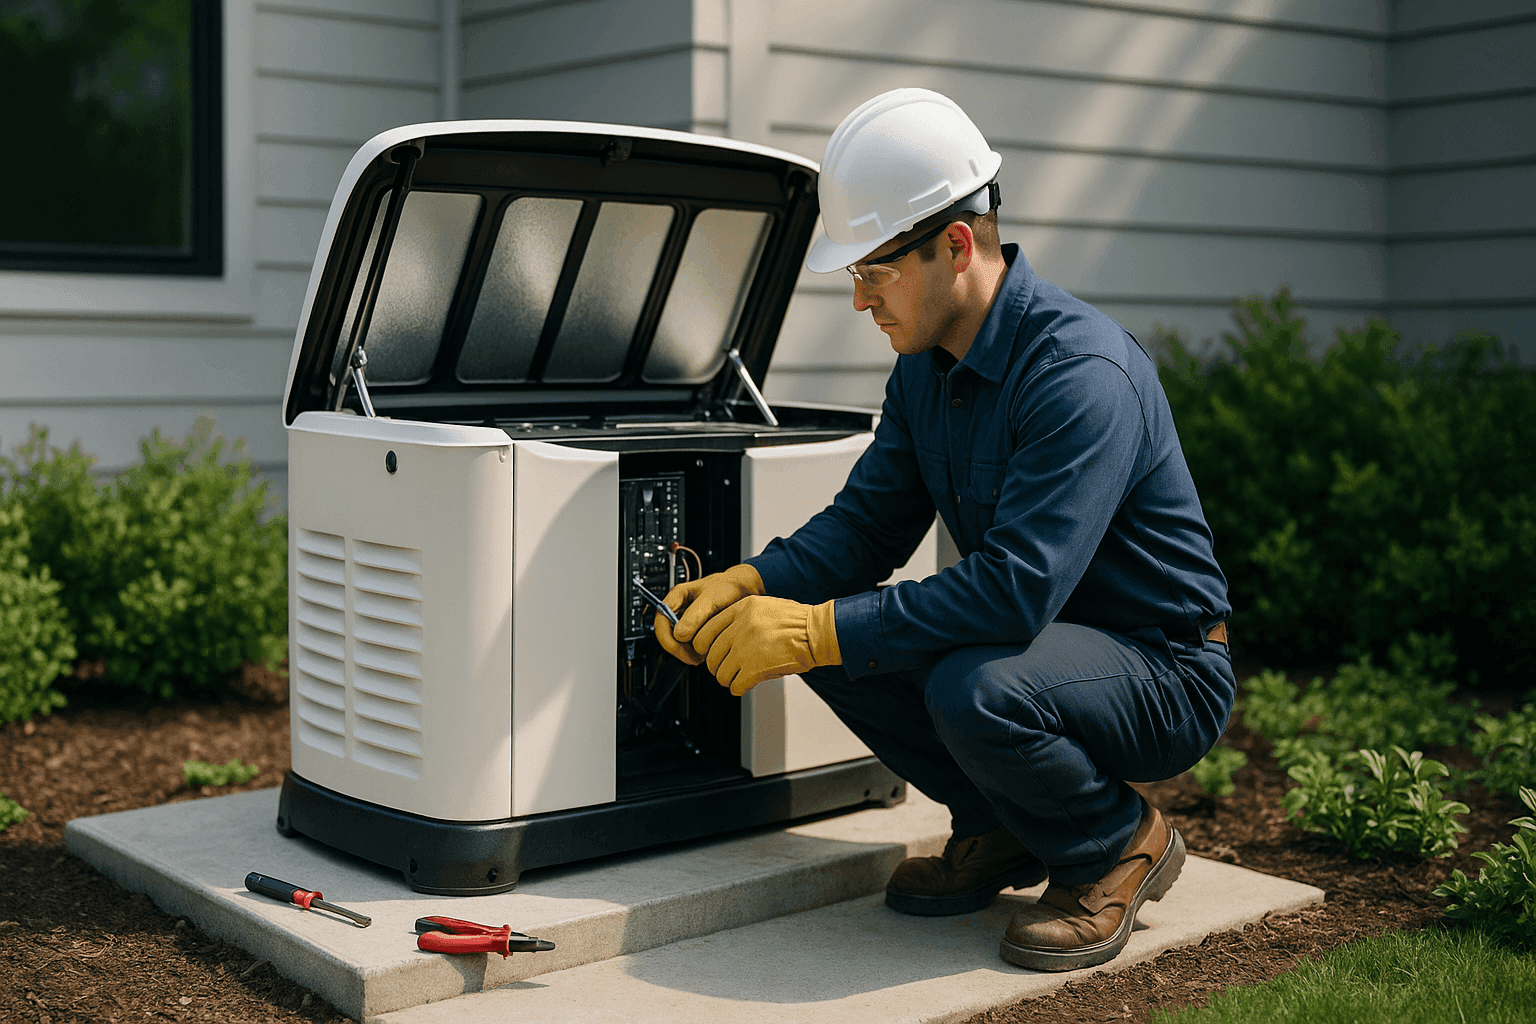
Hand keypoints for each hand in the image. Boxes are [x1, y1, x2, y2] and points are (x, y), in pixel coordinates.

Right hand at [654, 563, 764, 664]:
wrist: (743, 589)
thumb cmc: (728, 587)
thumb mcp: (712, 598)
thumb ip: (695, 614)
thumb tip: (679, 634)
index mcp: (677, 596)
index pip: (661, 621)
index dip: (667, 638)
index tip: (680, 648)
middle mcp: (679, 608)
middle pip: (667, 635)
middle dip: (679, 649)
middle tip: (694, 657)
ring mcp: (687, 620)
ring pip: (679, 642)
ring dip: (689, 651)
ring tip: (705, 652)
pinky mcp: (696, 629)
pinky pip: (690, 644)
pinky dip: (697, 650)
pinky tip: (708, 649)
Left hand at [691, 595, 840, 695]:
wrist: (817, 633)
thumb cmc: (797, 621)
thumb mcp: (764, 606)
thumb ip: (741, 617)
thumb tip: (722, 635)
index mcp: (741, 609)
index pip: (706, 630)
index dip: (703, 646)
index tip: (708, 652)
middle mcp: (740, 627)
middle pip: (710, 654)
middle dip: (715, 666)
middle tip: (723, 669)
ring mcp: (746, 648)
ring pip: (720, 672)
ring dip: (727, 679)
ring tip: (736, 678)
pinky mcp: (755, 668)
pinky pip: (735, 685)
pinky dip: (738, 688)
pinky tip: (745, 685)